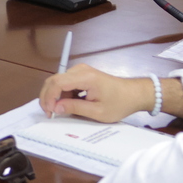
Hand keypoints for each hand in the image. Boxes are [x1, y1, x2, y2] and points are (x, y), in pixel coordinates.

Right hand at [38, 64, 152, 122]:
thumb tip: (56, 107)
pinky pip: (65, 83)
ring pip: (58, 81)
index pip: (57, 83)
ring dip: (55, 96)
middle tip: (49, 113)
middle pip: (54, 80)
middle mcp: (80, 70)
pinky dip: (62, 94)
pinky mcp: (82, 74)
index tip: (50, 112)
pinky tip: (67, 104)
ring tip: (59, 111)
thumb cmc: (120, 103)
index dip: (49, 97)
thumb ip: (75, 108)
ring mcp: (80, 70)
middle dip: (48, 97)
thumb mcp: (97, 112)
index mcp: (85, 77)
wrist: (134, 94)